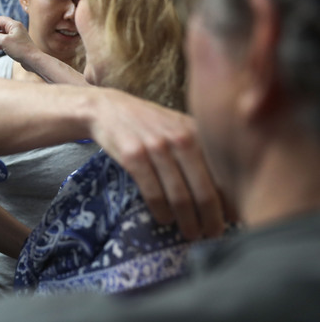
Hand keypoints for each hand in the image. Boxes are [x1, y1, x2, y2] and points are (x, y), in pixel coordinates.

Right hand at [0, 16, 86, 85]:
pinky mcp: (17, 45)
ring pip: (3, 34)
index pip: (0, 20)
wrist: (32, 60)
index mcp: (14, 25)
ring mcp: (17, 37)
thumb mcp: (4, 41)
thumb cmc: (20, 49)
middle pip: (1, 26)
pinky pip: (6, 41)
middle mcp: (16, 29)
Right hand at [90, 88, 226, 240]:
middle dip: (212, 219)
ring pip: (180, 196)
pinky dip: (161, 212)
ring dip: (188, 222)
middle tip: (214, 234)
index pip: (224, 175)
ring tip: (191, 233)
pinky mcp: (133, 156)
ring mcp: (156, 148)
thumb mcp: (179, 126)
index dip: (232, 201)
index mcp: (199, 132)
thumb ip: (202, 148)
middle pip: (205, 191)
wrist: (107, 109)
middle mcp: (181, 139)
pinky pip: (152, 193)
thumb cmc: (149, 122)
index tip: (235, 219)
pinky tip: (165, 219)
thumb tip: (229, 189)